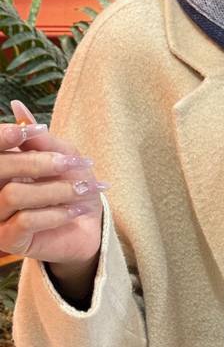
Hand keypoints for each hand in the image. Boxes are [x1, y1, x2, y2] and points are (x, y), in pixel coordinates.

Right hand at [0, 100, 109, 263]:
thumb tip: (17, 106)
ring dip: (56, 190)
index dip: (5, 136)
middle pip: (0, 168)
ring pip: (15, 194)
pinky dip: (55, 213)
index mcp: (3, 166)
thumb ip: (39, 138)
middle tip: (74, 163)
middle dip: (40, 162)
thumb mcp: (62, 155)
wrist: (90, 225)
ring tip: (84, 189)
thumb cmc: (73, 185)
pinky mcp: (8, 240)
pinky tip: (76, 210)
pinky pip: (25, 221)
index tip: (33, 132)